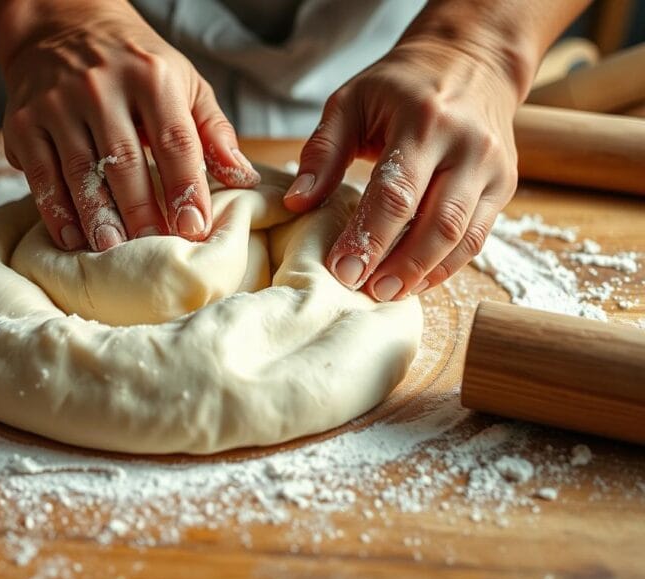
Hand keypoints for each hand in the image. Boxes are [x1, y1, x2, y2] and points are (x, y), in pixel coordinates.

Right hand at [0, 1, 259, 251]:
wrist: (60, 26)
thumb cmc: (134, 65)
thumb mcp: (183, 82)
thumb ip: (213, 131)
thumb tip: (243, 177)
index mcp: (150, 76)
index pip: (173, 140)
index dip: (185, 187)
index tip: (195, 227)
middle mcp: (100, 86)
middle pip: (124, 160)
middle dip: (141, 211)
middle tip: (153, 251)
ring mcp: (57, 104)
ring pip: (79, 170)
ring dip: (97, 216)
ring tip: (112, 251)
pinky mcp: (23, 122)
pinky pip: (41, 175)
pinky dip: (56, 210)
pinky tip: (72, 238)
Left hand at [284, 38, 520, 300]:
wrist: (472, 62)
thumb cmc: (399, 87)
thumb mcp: (350, 102)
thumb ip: (322, 152)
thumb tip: (297, 203)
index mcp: (425, 121)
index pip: (396, 191)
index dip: (368, 237)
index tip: (341, 270)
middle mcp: (468, 146)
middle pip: (436, 222)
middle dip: (399, 264)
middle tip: (364, 292)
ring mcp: (493, 169)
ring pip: (462, 236)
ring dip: (423, 272)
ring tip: (386, 293)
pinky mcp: (504, 187)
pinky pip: (477, 238)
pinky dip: (446, 266)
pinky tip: (414, 281)